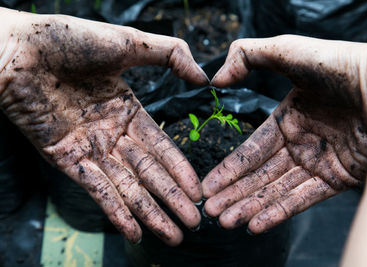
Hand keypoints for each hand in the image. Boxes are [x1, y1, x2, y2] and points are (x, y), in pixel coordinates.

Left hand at [0, 8, 208, 245]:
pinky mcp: (65, 158)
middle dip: (172, 198)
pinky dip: (115, 211)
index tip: (198, 191)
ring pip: (126, 187)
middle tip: (194, 222)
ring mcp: (89, 148)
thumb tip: (203, 77)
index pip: (161, 147)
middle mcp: (111, 133)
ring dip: (149, 213)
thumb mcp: (129, 42)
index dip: (180, 170)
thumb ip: (171, 55)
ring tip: (172, 235)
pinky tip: (134, 231)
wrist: (18, 49)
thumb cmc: (70, 39)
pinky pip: (96, 188)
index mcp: (127, 110)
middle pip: (149, 173)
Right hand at [202, 35, 366, 233]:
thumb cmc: (338, 63)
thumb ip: (247, 56)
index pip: (251, 151)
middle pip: (259, 176)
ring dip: (250, 207)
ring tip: (226, 222)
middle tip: (210, 212)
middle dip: (233, 195)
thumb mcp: (286, 50)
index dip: (228, 170)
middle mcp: (300, 144)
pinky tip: (256, 224)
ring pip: (277, 190)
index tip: (207, 186)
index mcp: (286, 120)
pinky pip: (303, 199)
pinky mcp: (338, 179)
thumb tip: (215, 79)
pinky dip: (279, 213)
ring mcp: (319, 163)